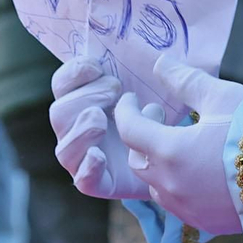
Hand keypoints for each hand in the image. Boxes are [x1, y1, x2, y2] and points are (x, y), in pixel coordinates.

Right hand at [49, 58, 152, 199]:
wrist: (183, 158)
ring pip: (64, 149)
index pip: (62, 83)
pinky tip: (100, 155)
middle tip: (115, 89)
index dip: (74, 72)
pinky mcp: (101, 183)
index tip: (98, 66)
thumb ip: (147, 70)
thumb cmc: (163, 115)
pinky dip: (87, 167)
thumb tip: (162, 59)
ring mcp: (86, 158)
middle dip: (85, 97)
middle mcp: (78, 129)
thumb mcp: (156, 88)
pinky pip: (83, 180)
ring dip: (81, 130)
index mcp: (84, 100)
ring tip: (103, 120)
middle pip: (59, 113)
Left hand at [112, 54, 242, 234]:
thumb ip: (186, 81)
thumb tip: (159, 63)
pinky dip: (177, 185)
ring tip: (182, 143)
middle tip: (162, 116)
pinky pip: (178, 204)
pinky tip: (198, 170)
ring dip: (158, 164)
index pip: (130, 130)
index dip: (126, 110)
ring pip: (156, 186)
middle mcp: (172, 185)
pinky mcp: (206, 223)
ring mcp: (188, 209)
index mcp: (170, 152)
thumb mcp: (222, 97)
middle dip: (142, 136)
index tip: (131, 99)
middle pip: (138, 161)